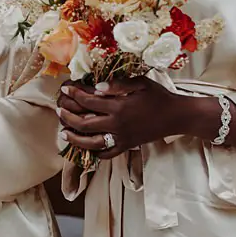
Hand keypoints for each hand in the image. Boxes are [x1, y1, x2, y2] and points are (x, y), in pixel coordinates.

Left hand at [57, 77, 187, 158]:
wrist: (177, 116)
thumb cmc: (158, 96)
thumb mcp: (140, 83)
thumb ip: (117, 84)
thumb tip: (96, 87)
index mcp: (118, 107)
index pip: (88, 101)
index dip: (74, 94)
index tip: (65, 89)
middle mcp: (117, 124)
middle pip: (84, 124)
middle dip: (67, 117)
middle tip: (58, 110)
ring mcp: (121, 138)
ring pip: (91, 143)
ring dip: (75, 139)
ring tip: (63, 133)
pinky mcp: (127, 146)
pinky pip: (108, 154)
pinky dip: (95, 153)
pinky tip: (86, 149)